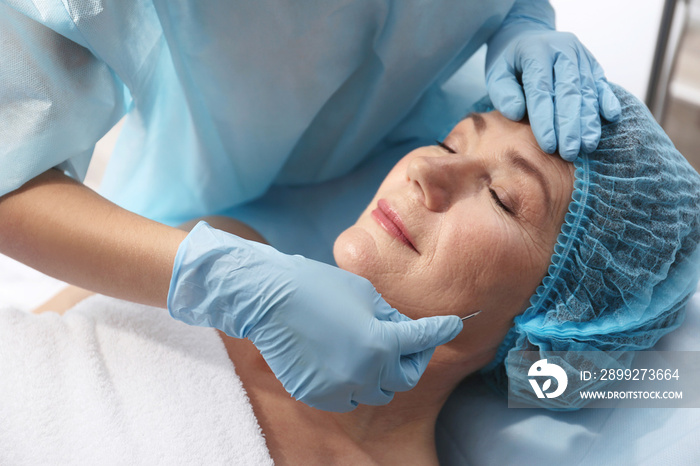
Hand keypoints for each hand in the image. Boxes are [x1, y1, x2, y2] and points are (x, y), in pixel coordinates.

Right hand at [168, 222, 462, 411]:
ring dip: (382, 373)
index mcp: (380, 343)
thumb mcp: (363, 293)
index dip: (440, 331)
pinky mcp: (319, 395)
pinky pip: (348, 396)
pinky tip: (343, 358)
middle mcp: (364, 373)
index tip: (453, 325)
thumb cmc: (315, 287)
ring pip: (377, 392)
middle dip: (411, 359)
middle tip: (408, 341)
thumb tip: (405, 329)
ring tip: (370, 348)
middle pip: (405, 378)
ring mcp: (340, 388)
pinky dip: (353, 382)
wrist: (267, 300)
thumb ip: (391, 316)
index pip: (423, 340)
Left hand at [486, 30, 620, 160]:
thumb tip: (518, 113)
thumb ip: (503, 93)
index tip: (548, 145)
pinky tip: (611, 118)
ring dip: (588, 121)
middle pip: (569, 91)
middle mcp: (562, 50)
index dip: (545, 119)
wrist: (527, 36)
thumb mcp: (496, 74)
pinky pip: (602, 83)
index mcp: (536, 50)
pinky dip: (607, 100)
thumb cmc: (510, 64)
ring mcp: (581, 56)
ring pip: (588, 90)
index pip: (541, 89)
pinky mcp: (593, 63)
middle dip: (570, 125)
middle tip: (569, 152)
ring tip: (587, 146)